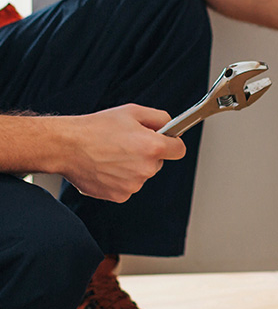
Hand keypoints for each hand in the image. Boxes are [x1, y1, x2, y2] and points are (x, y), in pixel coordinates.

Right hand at [58, 104, 185, 202]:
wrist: (66, 146)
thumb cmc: (96, 128)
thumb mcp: (132, 112)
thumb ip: (160, 118)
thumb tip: (171, 127)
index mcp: (153, 146)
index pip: (179, 150)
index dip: (172, 143)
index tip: (166, 142)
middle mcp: (146, 168)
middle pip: (158, 162)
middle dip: (148, 154)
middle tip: (127, 144)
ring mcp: (134, 184)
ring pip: (142, 175)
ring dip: (132, 167)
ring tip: (112, 154)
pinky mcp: (120, 196)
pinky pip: (128, 186)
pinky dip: (119, 179)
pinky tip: (106, 167)